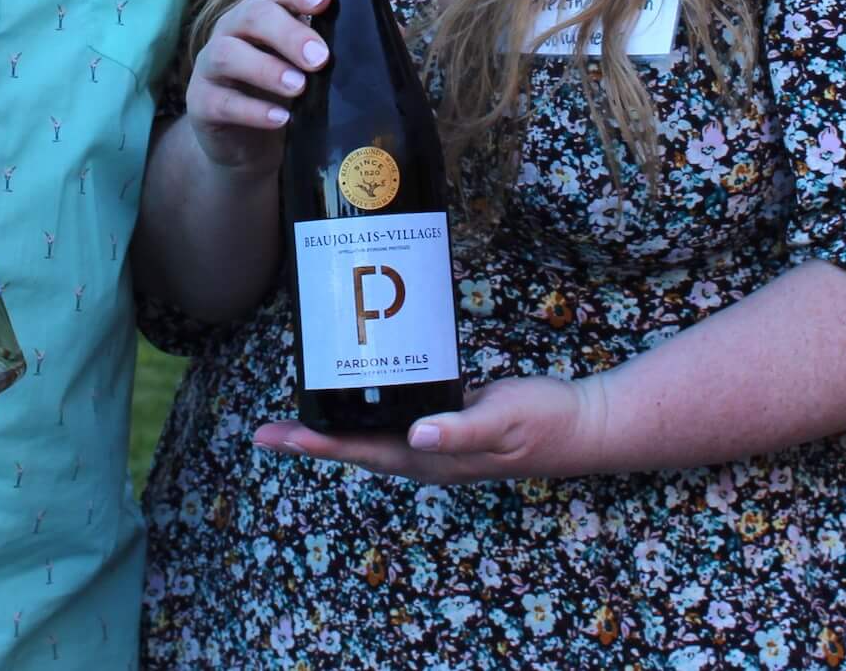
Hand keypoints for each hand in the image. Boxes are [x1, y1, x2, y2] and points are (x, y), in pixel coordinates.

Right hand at [182, 0, 331, 177]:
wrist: (245, 143)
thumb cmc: (280, 92)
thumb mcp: (302, 67)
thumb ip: (321, 50)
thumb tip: (364, 44)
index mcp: (261, 13)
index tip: (324, 0)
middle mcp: (232, 31)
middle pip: (252, 15)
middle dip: (287, 33)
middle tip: (319, 57)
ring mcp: (211, 65)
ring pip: (226, 54)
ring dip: (265, 69)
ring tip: (298, 87)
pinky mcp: (201, 102)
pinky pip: (221, 101)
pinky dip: (252, 110)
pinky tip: (280, 119)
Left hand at [252, 375, 603, 484]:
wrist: (581, 424)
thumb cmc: (545, 424)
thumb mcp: (504, 421)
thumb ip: (461, 431)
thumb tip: (416, 437)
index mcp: (430, 458)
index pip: (361, 451)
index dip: (318, 443)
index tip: (278, 436)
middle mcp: (424, 453)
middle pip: (355, 446)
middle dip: (310, 438)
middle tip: (264, 431)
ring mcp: (434, 440)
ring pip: (371, 433)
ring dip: (333, 424)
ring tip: (297, 409)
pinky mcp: (445, 419)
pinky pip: (395, 416)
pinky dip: (367, 404)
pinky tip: (357, 386)